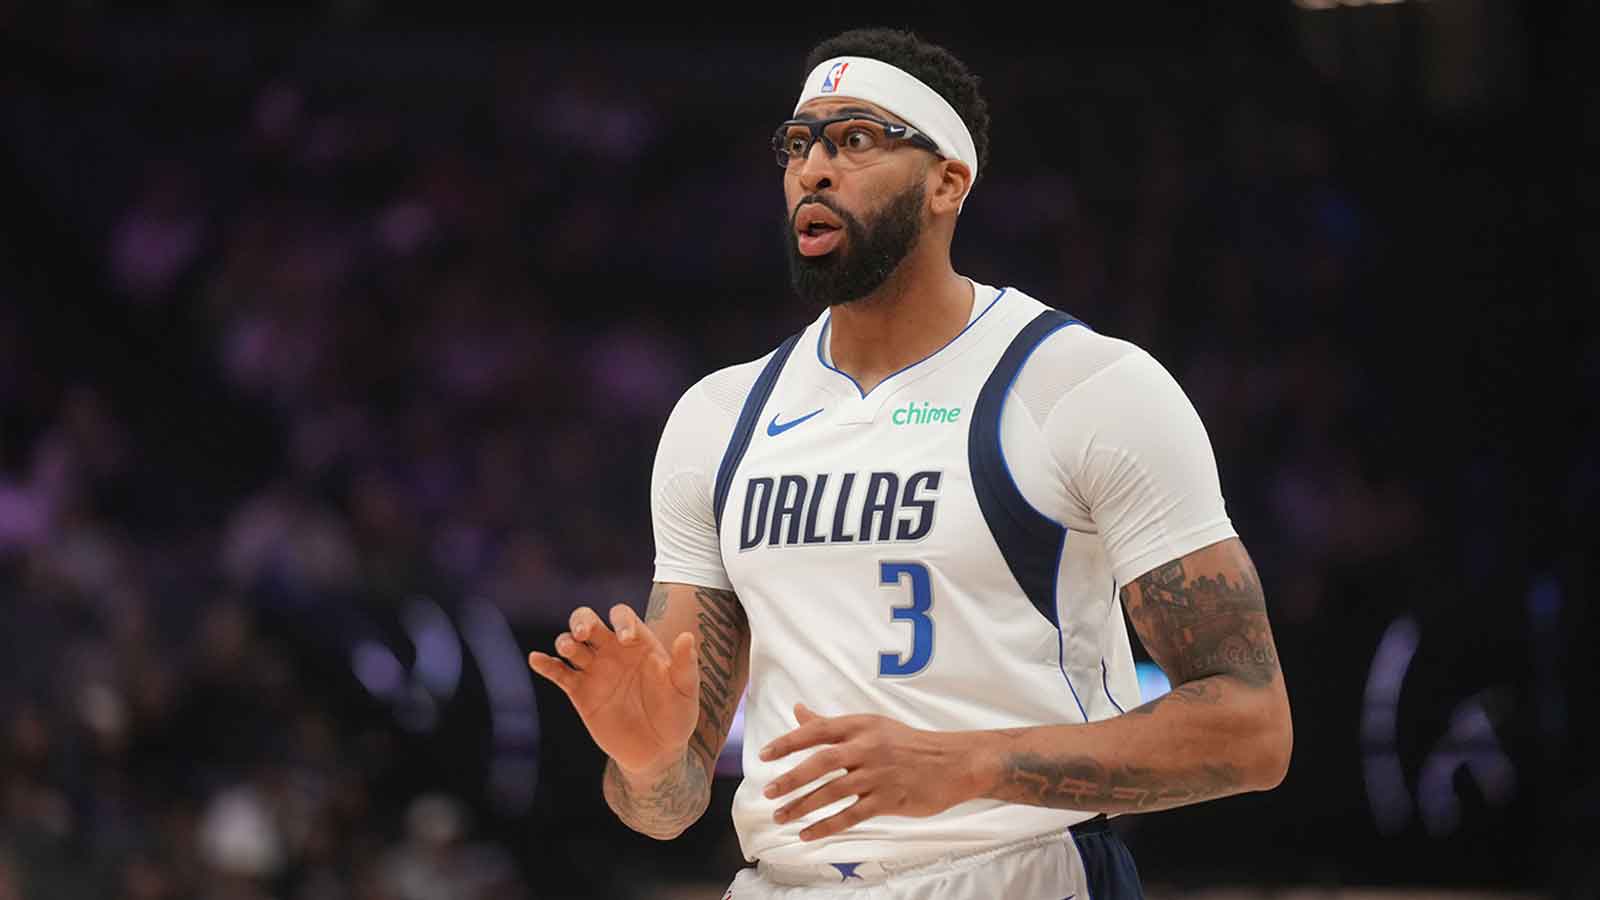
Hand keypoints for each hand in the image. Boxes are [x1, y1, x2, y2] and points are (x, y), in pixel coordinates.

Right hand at [528, 604, 698, 775]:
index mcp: (639, 643)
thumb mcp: (685, 691)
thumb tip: (687, 636)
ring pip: (570, 644)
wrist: (657, 752)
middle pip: (588, 621)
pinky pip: (558, 673)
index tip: (625, 639)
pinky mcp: (580, 693)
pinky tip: (536, 659)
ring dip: (565, 641)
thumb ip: (684, 665)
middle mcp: (612, 651)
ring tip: (569, 649)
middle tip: (583, 632)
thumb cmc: (676, 716)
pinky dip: (545, 664)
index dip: (621, 621)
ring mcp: (594, 670)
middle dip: (581, 620)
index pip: (622, 616)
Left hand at [758, 703, 976, 840]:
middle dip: (791, 779)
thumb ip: (830, 723)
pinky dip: (826, 826)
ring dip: (803, 806)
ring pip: (832, 792)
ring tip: (781, 817)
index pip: (818, 731)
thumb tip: (797, 711)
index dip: (788, 742)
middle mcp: (868, 747)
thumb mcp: (870, 726)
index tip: (764, 755)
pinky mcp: (889, 799)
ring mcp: (878, 774)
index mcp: (861, 725)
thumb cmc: (908, 743)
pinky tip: (807, 834)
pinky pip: (851, 815)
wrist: (953, 762)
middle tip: (769, 793)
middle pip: (821, 763)